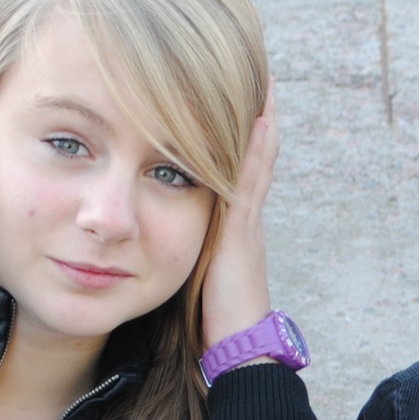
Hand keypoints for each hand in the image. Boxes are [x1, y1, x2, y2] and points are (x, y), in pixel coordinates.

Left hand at [199, 85, 280, 342]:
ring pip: (257, 158)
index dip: (237, 131)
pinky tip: (261, 118)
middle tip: (260, 72)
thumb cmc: (213, 317)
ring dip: (262, 118)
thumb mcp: (194, 269)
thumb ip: (184, 245)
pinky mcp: (243, 230)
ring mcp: (246, 220)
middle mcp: (243, 214)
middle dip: (256, 113)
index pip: (233, 165)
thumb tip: (153, 231)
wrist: (238, 347)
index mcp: (230, 222)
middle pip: (252, 152)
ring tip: (265, 79)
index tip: (232, 92)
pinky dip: (258, 147)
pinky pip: (251, 179)